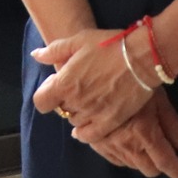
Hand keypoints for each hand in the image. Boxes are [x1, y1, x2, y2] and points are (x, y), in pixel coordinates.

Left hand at [31, 29, 152, 134]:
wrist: (141, 57)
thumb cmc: (110, 45)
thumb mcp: (79, 40)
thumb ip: (54, 51)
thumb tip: (36, 56)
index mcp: (64, 83)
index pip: (41, 101)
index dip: (46, 93)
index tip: (56, 85)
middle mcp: (75, 102)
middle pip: (61, 110)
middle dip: (66, 100)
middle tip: (79, 88)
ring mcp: (92, 114)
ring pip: (75, 122)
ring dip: (78, 113)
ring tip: (89, 101)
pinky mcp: (110, 122)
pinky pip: (90, 136)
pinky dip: (85, 133)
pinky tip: (88, 125)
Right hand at [78, 90, 177, 177]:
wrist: (106, 71)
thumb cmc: (139, 80)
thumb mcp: (161, 101)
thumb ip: (175, 128)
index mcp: (144, 132)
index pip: (166, 162)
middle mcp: (126, 143)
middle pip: (148, 169)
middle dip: (159, 165)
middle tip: (162, 150)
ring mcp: (108, 144)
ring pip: (131, 166)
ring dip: (142, 160)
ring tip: (144, 142)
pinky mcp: (95, 142)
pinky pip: (114, 160)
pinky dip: (125, 156)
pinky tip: (127, 142)